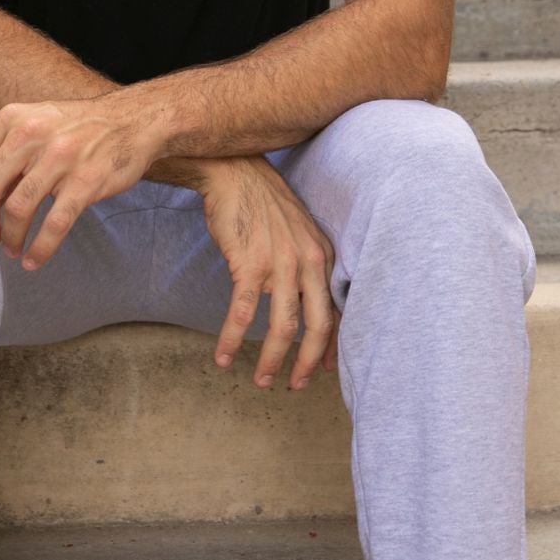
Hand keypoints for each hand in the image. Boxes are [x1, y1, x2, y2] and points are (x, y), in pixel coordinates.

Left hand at [0, 98, 159, 268]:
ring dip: (9, 238)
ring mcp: (60, 158)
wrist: (132, 121)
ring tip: (11, 249)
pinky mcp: (86, 182)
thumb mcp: (33, 122)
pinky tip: (33, 261)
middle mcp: (31, 135)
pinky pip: (54, 224)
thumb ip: (2, 152)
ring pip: (16, 210)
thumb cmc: (76, 128)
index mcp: (11, 120)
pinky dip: (39, 249)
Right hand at [199, 156, 339, 390]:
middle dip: (308, 363)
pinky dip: (232, 339)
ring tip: (262, 381)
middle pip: (317, 326)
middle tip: (297, 385)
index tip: (326, 369)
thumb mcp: (299, 232)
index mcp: (323, 257)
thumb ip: (307, 265)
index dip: (332, 346)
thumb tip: (305, 301)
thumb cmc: (263, 205)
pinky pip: (244, 313)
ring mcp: (280, 264)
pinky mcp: (249, 264)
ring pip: (283, 327)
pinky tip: (223, 357)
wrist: (235, 173)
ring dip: (271, 359)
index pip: (336, 311)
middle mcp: (308, 262)